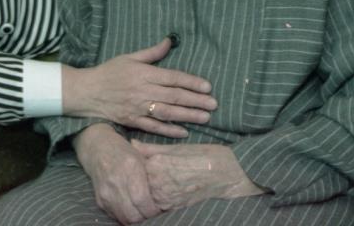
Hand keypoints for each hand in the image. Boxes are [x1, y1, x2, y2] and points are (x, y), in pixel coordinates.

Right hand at [62, 38, 217, 137]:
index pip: (172, 78)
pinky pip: (153, 127)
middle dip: (196, 101)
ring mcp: (137, 107)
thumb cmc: (109, 72)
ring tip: (205, 117)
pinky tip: (183, 132)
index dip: (191, 82)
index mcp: (143, 73)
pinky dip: (169, 130)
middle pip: (174, 96)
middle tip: (214, 104)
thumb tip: (170, 41)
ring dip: (187, 116)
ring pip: (167, 112)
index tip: (208, 87)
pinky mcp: (132, 121)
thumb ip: (152, 52)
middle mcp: (142, 91)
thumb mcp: (129, 57)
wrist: (86, 92)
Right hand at [75, 124, 161, 223]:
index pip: (141, 199)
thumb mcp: (142, 157)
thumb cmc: (125, 152)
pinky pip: (115, 216)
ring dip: (135, 219)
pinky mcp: (100, 200)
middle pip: (132, 213)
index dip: (152, 209)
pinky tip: (131, 209)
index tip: (159, 209)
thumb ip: (151, 177)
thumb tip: (164, 197)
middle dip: (145, 217)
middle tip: (152, 212)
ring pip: (124, 218)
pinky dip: (125, 216)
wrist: (99, 149)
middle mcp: (116, 181)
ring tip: (142, 211)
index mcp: (130, 168)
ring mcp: (105, 192)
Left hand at [131, 141, 266, 210]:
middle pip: (134, 184)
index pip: (132, 166)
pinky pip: (155, 208)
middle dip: (131, 182)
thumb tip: (132, 144)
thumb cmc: (205, 156)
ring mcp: (164, 197)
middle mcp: (157, 181)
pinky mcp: (172, 207)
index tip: (125, 164)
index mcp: (156, 162)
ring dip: (140, 194)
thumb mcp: (176, 148)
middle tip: (129, 179)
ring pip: (142, 198)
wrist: (228, 173)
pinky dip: (151, 203)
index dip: (128, 166)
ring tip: (143, 188)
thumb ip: (152, 149)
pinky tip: (154, 198)